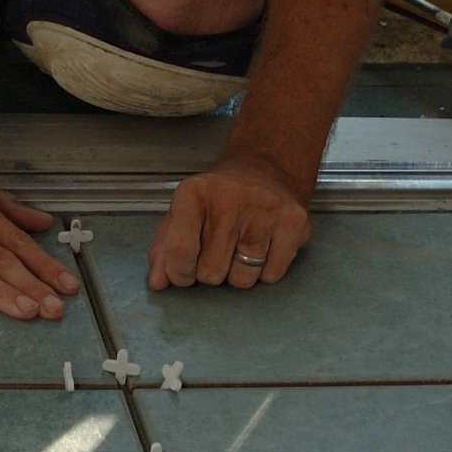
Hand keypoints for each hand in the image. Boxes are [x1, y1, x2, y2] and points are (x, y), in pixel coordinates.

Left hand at [151, 152, 311, 290]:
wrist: (265, 168)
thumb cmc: (219, 197)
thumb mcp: (184, 212)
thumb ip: (165, 248)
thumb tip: (157, 283)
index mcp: (193, 193)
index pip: (180, 251)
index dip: (179, 273)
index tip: (184, 272)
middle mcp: (230, 199)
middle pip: (212, 272)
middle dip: (211, 272)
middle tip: (217, 253)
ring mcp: (265, 211)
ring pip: (243, 279)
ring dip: (238, 273)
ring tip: (240, 247)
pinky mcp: (294, 223)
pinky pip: (271, 276)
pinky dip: (265, 271)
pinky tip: (263, 246)